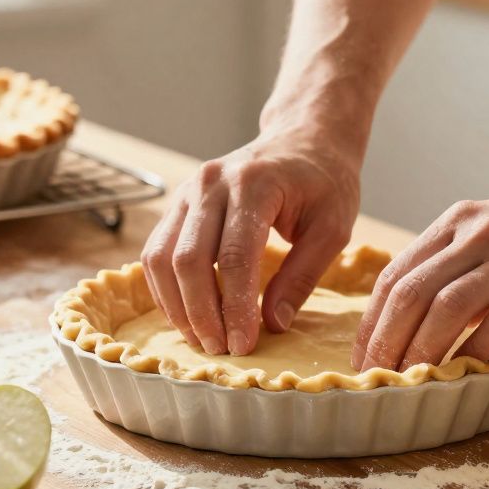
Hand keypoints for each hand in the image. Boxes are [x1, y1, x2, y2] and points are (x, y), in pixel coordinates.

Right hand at [142, 128, 359, 354]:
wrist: (304, 138)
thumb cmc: (324, 182)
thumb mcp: (332, 228)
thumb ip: (302, 276)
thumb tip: (273, 324)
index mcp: (254, 184)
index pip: (234, 256)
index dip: (234, 307)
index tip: (243, 345)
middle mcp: (212, 183)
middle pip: (188, 259)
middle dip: (200, 313)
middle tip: (220, 350)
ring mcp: (188, 191)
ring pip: (160, 257)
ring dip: (176, 305)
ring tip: (201, 339)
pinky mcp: (178, 203)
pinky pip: (155, 251)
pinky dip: (165, 289)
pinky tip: (186, 315)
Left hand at [352, 172, 488, 370]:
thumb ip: (461, 264)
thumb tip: (421, 316)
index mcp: (458, 221)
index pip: (396, 274)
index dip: (372, 321)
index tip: (363, 357)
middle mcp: (479, 233)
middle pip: (410, 292)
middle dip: (386, 341)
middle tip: (376, 377)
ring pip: (447, 308)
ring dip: (421, 351)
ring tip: (410, 382)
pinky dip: (476, 351)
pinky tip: (466, 372)